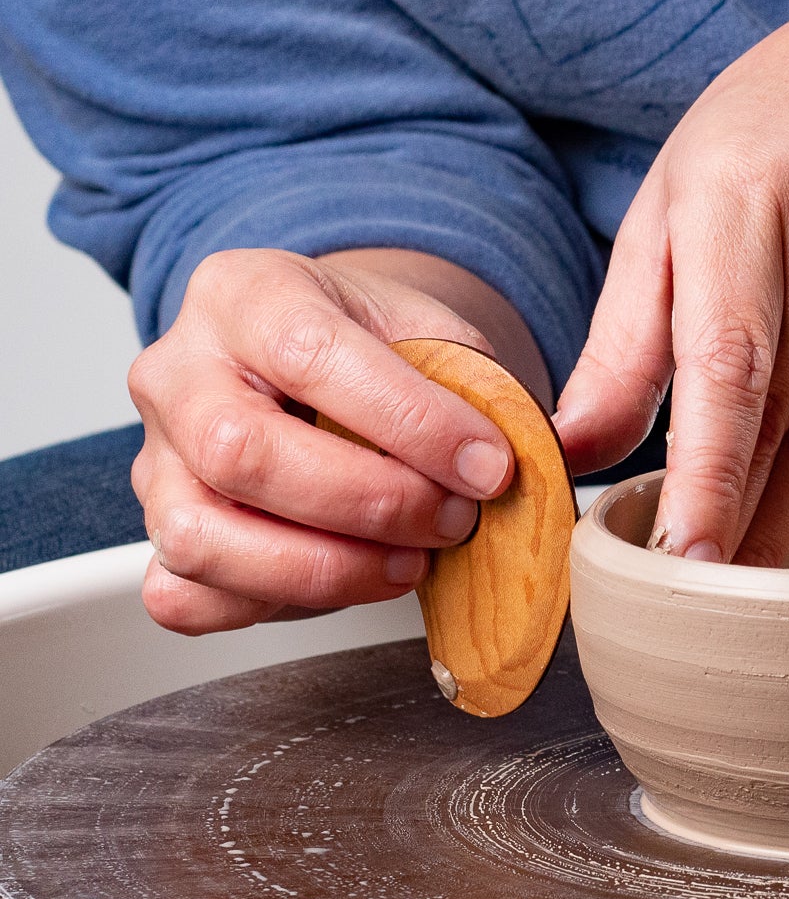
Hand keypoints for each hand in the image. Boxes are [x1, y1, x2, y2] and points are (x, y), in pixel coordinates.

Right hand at [129, 248, 545, 634]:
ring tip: (410, 562)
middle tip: (453, 519)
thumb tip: (524, 466)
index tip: (488, 466)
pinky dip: (273, 605)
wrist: (321, 360)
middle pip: (242, 452)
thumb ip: (472, 385)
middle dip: (371, 504)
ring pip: (201, 537)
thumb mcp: (429, 329)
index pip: (313, 354)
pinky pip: (185, 597)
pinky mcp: (158, 535)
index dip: (411, 424)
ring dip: (327, 569)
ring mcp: (155, 459)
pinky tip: (348, 579)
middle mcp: (178, 372)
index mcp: (247, 293)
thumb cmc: (373, 349)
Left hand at [556, 0, 788, 564]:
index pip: (721, 360)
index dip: (700, 468)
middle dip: (739, 507)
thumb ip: (627, 329)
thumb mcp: (678, 203)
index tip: (677, 560)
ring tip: (758, 574)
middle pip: (783, 398)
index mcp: (738, 198)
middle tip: (702, 598)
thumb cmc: (772, 141)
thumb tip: (570, 446)